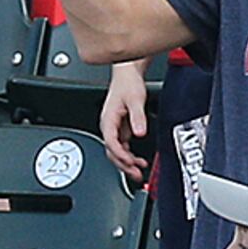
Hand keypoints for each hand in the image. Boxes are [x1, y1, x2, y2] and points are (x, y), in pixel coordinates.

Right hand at [100, 64, 156, 178]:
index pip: (110, 143)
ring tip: (138, 171)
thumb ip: (137, 117)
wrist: (127, 75)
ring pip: (116, 152)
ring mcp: (114, 129)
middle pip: (112, 152)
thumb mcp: (135, 100)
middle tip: (136, 174)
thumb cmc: (127, 84)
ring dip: (126, 163)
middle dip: (123, 165)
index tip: (131, 161)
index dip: (120, 155)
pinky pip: (122, 147)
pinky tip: (137, 161)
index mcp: (108, 120)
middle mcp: (108, 126)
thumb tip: (139, 132)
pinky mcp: (121, 129)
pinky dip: (129, 156)